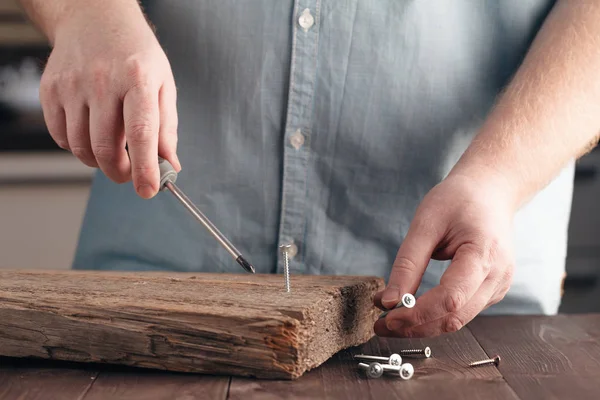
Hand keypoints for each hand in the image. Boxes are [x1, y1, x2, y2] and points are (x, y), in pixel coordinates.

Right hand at [39, 6, 180, 197]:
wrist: (94, 20)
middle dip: (120, 173)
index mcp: (138, 79)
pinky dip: (76, 147)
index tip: (148, 190)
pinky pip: (60, 137)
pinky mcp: (51, 90)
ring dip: (98, 162)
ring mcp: (72, 85)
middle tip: (129, 174)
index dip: (145, 169)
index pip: (141, 134)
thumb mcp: (163, 85)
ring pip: (81, 147)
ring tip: (112, 151)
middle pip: (106, 148)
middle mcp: (102, 81)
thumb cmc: (135, 55)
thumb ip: (167, 128)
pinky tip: (90, 134)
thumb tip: (170, 165)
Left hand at [374, 172, 515, 336]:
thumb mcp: (425, 223)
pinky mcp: (492, 290)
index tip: (387, 319)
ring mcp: (499, 285)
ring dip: (424, 325)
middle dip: (415, 327)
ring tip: (390, 319)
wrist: (489, 191)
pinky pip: (463, 311)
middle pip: (454, 318)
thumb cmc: (459, 200)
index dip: (417, 315)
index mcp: (484, 254)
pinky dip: (436, 315)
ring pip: (459, 320)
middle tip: (380, 326)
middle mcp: (498, 276)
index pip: (450, 299)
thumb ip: (407, 264)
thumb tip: (388, 301)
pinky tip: (413, 309)